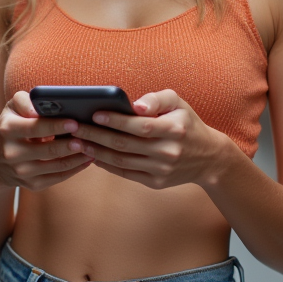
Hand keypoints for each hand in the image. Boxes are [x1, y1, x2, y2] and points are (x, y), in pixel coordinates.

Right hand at [0, 91, 94, 190]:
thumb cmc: (9, 126)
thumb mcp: (11, 109)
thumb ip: (25, 101)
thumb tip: (40, 107)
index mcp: (8, 130)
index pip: (35, 128)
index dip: (56, 126)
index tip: (75, 122)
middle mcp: (12, 153)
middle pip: (48, 150)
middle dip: (71, 144)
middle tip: (89, 137)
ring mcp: (22, 172)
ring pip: (57, 165)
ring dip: (78, 157)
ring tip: (93, 147)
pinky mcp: (32, 184)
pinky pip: (58, 177)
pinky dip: (75, 169)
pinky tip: (86, 160)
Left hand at [72, 90, 233, 188]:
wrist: (208, 158)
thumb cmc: (187, 123)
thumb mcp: (178, 103)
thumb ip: (157, 99)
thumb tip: (135, 105)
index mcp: (174, 130)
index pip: (140, 126)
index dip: (116, 121)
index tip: (94, 114)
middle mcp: (168, 152)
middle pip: (124, 144)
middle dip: (95, 135)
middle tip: (73, 128)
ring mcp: (161, 170)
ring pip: (121, 161)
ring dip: (96, 151)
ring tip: (77, 141)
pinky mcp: (156, 183)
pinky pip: (125, 173)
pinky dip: (106, 165)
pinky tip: (92, 155)